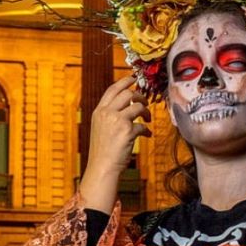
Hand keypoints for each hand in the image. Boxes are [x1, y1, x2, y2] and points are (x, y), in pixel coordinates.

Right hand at [79, 76, 151, 211]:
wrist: (102, 167)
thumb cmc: (102, 150)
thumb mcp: (100, 127)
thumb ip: (109, 115)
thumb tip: (127, 104)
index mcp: (99, 111)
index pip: (112, 89)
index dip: (124, 82)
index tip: (133, 78)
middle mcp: (106, 113)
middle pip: (127, 94)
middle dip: (140, 96)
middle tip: (145, 102)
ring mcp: (116, 121)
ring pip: (137, 106)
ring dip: (145, 111)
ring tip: (146, 119)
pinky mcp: (127, 131)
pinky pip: (142, 125)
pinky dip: (146, 130)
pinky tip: (146, 135)